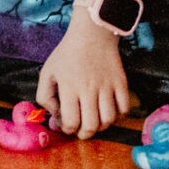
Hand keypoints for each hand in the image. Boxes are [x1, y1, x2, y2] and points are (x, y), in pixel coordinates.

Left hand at [35, 19, 131, 137]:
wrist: (92, 33)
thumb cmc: (67, 54)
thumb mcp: (47, 72)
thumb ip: (44, 96)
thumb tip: (54, 116)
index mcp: (69, 87)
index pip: (70, 122)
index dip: (68, 129)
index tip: (67, 126)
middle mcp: (89, 89)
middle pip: (91, 125)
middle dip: (84, 134)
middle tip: (81, 131)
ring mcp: (107, 86)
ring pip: (109, 119)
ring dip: (101, 126)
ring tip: (95, 121)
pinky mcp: (121, 82)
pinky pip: (125, 108)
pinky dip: (119, 115)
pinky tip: (110, 110)